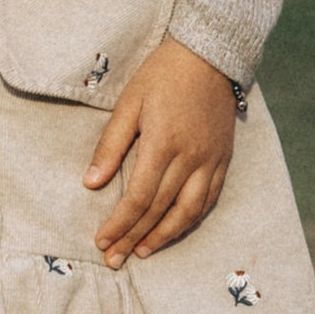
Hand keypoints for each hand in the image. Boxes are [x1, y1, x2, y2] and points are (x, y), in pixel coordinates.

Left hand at [86, 40, 237, 264]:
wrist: (210, 54)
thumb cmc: (162, 74)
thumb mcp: (129, 102)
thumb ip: (111, 145)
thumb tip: (91, 183)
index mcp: (163, 142)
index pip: (139, 197)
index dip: (119, 223)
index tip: (101, 240)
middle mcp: (191, 157)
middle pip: (161, 209)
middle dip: (134, 237)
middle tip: (114, 259)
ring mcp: (211, 160)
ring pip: (189, 211)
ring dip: (164, 236)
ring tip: (142, 251)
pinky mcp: (224, 159)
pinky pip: (210, 199)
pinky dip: (190, 219)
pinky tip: (174, 229)